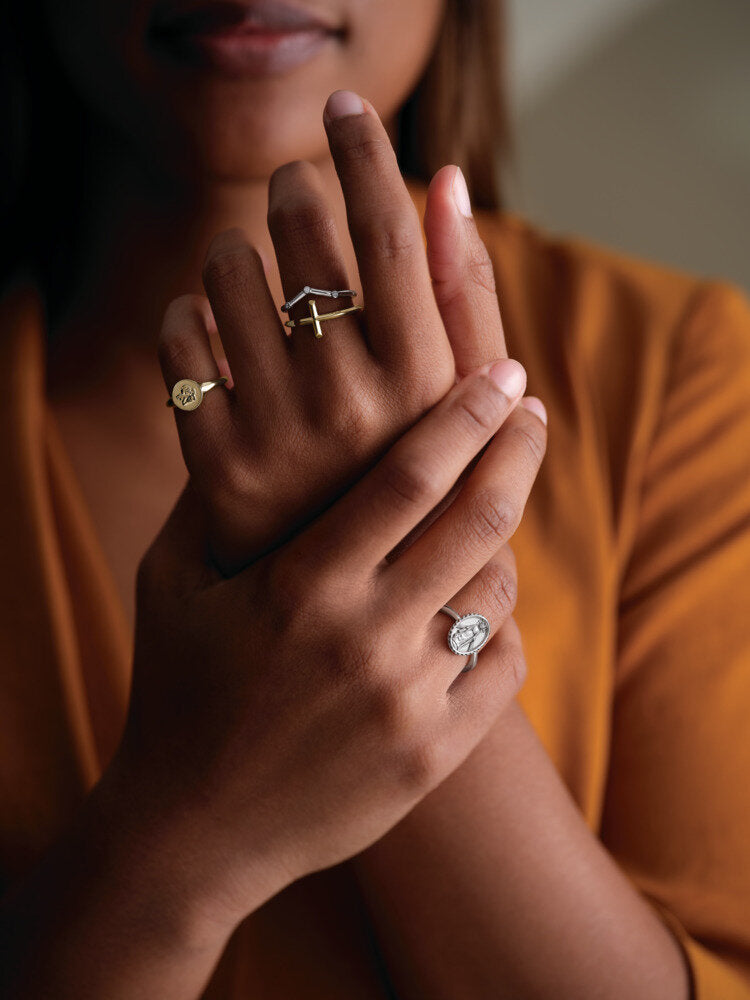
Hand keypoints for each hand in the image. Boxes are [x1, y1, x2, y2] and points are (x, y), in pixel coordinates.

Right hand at [119, 359, 545, 930]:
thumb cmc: (176, 689)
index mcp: (300, 586)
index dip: (465, 415)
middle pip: (477, 518)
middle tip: (532, 412)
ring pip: (495, 587)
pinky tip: (475, 602)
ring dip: (503, 536)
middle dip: (517, 450)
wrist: (193, 830)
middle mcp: (364, 638)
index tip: (502, 375)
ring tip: (490, 509)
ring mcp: (407, 700)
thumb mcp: (170, 581)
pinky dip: (499, 619)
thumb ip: (208, 494)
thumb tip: (242, 410)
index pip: (410, 476)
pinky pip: (502, 661)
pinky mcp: (433, 753)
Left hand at [157, 90, 513, 572]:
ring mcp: (279, 438)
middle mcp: (352, 406)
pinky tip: (211, 330)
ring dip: (232, 250)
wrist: (357, 599)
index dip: (365, 152)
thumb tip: (446, 180)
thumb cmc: (416, 476)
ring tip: (250, 269)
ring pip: (225, 275)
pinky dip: (185, 318)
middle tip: (297, 186)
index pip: (390, 230)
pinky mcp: (217, 469)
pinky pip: (177, 345)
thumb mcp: (462, 397)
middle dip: (294, 186)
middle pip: (301, 234)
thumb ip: (460, 292)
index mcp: (427, 384)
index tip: (346, 106)